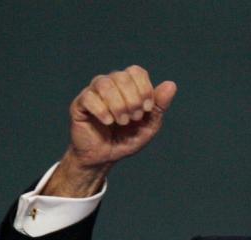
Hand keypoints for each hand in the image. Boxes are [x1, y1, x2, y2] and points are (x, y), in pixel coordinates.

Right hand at [45, 66, 176, 196]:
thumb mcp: (149, 125)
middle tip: (134, 118)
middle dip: (133, 100)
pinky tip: (107, 122)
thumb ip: (159, 106)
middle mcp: (109, 85)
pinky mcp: (80, 104)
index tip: (147, 109)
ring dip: (118, 105)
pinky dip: (102, 111)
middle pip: (122, 76)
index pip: (136, 71)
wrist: (105, 156)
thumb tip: (171, 84)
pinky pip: (89, 97)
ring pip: (104, 83)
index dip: (144, 89)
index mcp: (127, 86)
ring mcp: (93, 92)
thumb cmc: (127, 138)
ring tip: (121, 121)